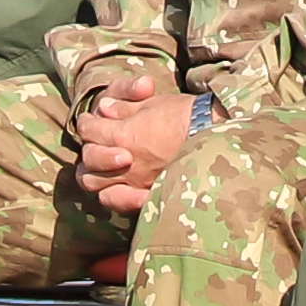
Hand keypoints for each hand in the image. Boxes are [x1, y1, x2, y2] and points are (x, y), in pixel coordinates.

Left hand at [70, 81, 195, 212]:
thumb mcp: (154, 103)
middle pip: (88, 158)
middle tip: (103, 139)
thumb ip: (124, 107)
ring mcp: (134, 182)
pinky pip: (117, 201)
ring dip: (95, 173)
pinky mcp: (146, 195)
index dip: (89, 123)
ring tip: (108, 165)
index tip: (95, 119)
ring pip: (94, 184)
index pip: (89, 130)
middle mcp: (123, 163)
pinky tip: (123, 187)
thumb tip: (105, 108)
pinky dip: (113, 195)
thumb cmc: (187, 117)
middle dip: (91, 146)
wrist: (217, 138)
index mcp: (122, 135)